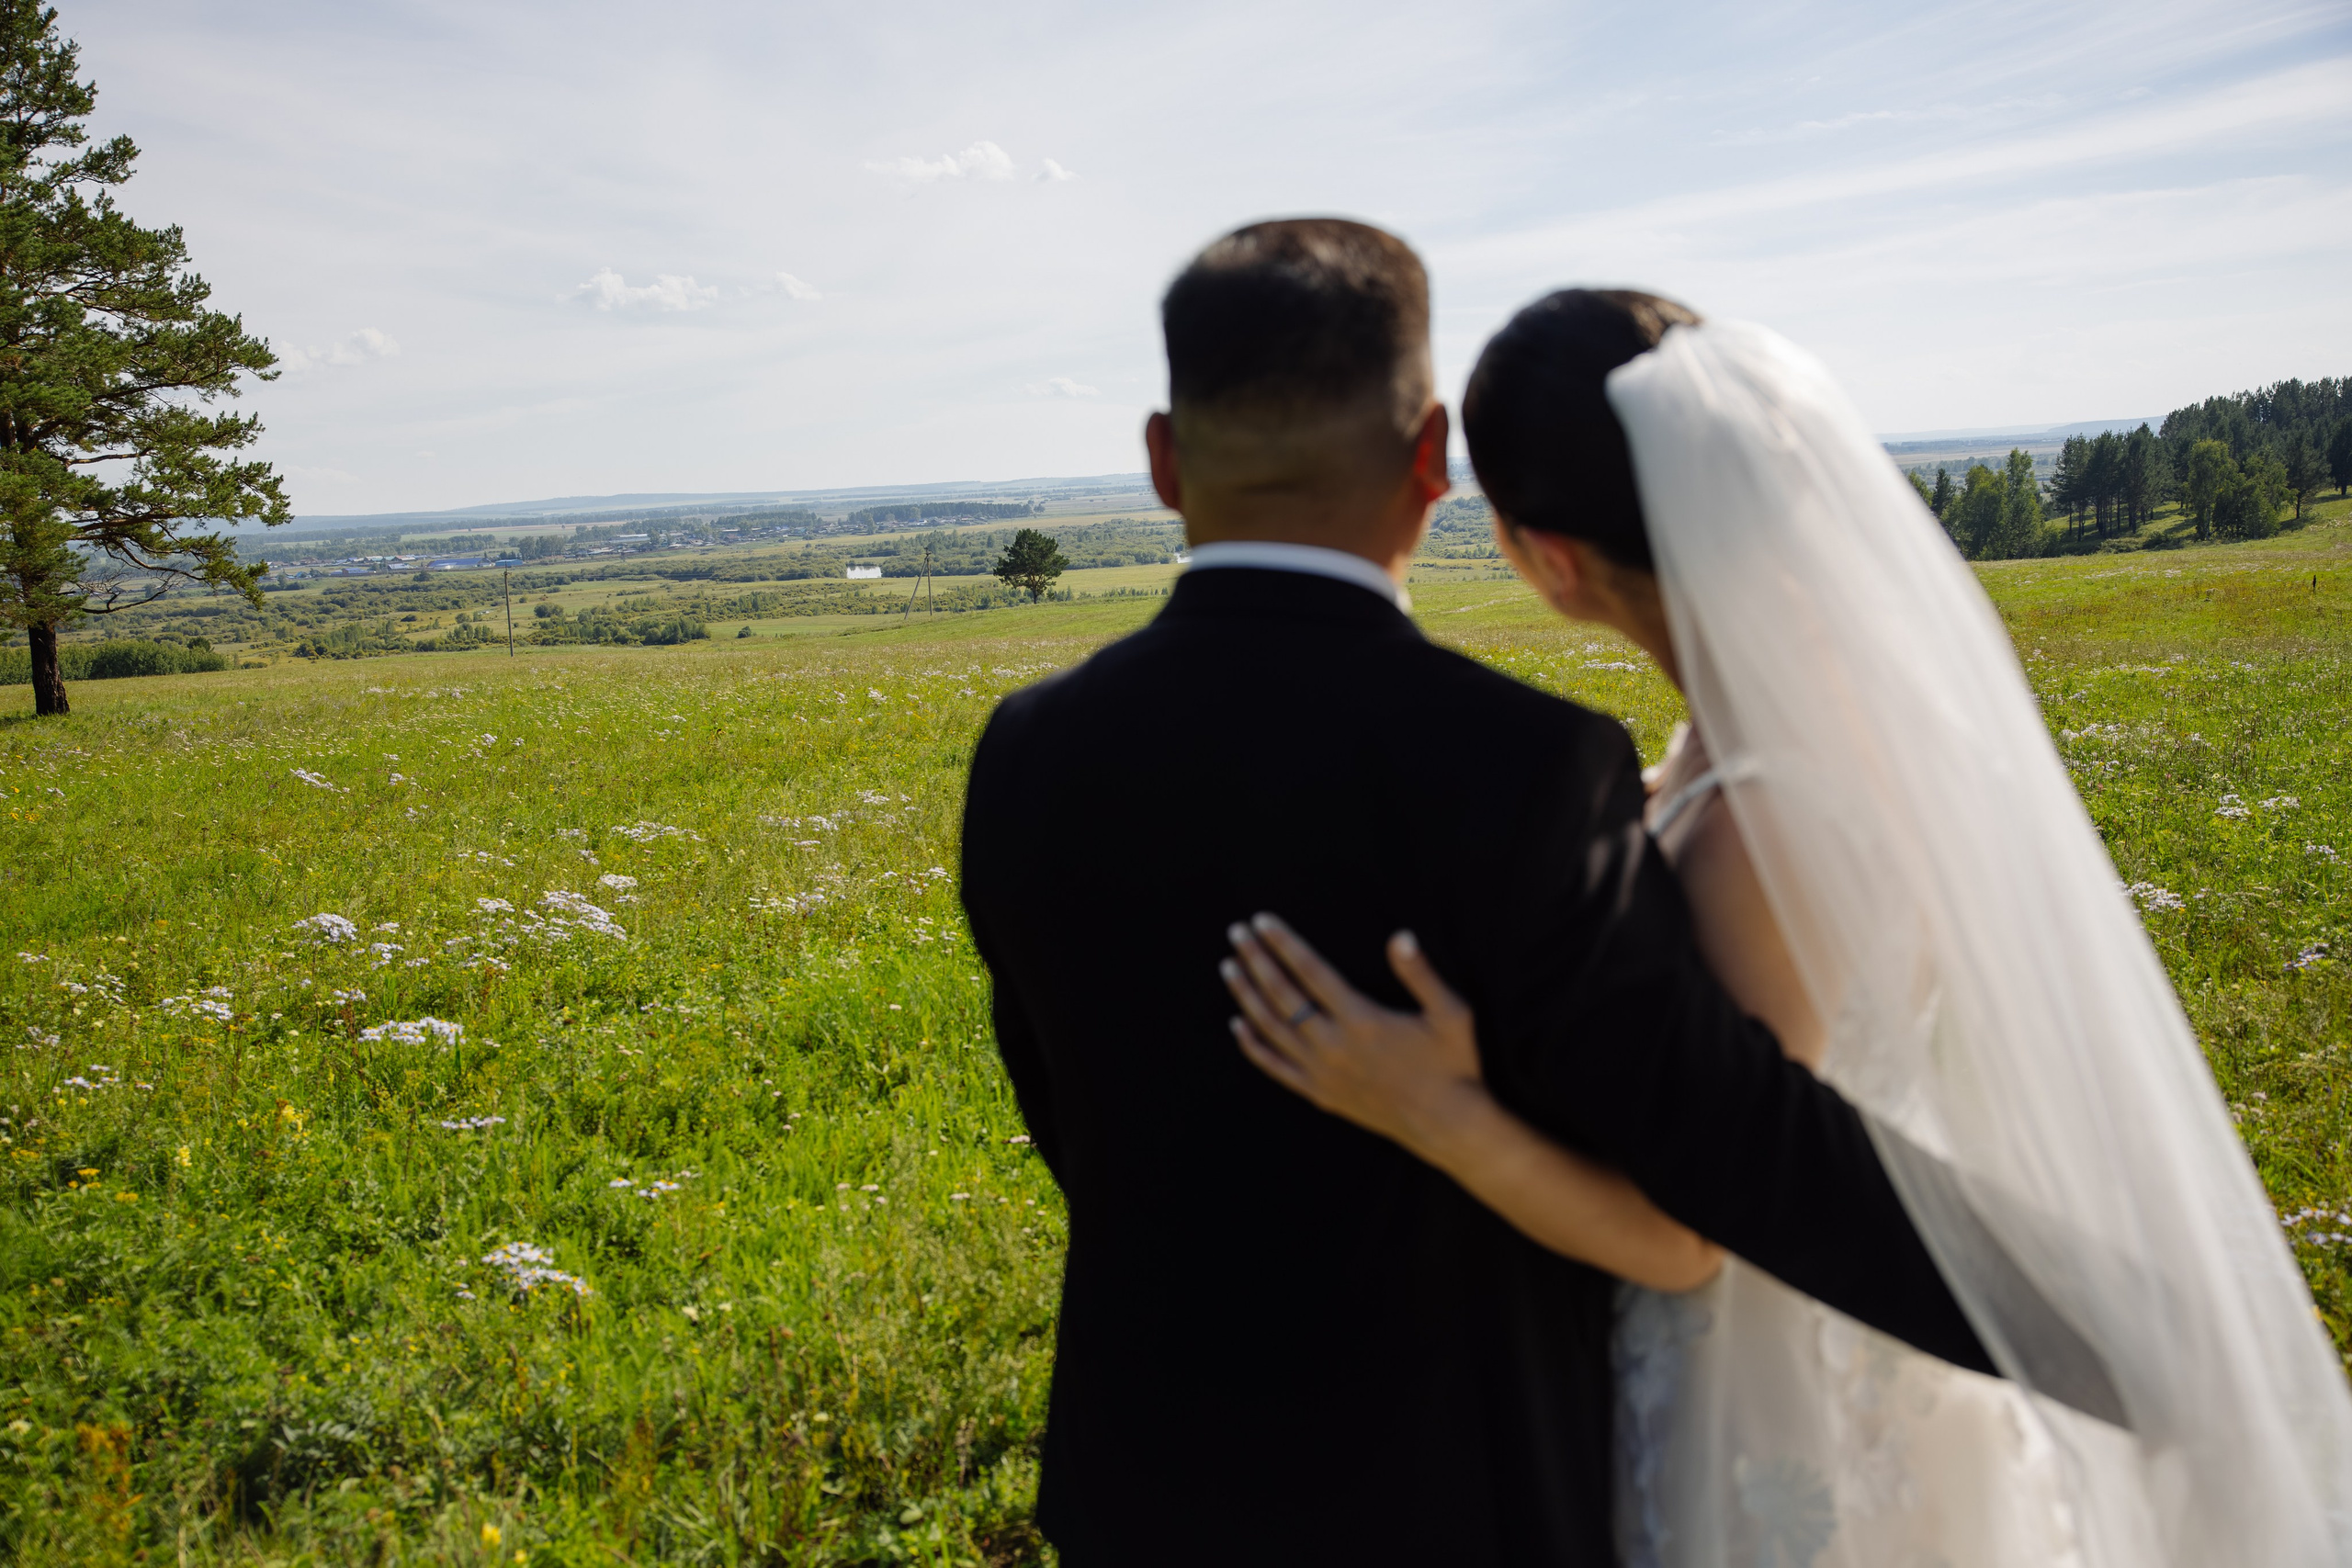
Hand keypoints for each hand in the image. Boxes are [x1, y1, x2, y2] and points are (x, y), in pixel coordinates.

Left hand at [1221, 913, 1487, 1159]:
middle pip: (1282, 995)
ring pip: (1271, 1029)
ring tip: (1229, 967)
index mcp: (1362, 1020)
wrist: (1448, 1125)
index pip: (1310, 972)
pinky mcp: (1320, 1094)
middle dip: (1256, 960)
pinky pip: (1276, 1068)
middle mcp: (1334, 1046)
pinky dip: (1253, 1046)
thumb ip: (1421, 975)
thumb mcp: (1451, 1015)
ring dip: (1247, 996)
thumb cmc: (1454, 1066)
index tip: (1262, 922)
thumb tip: (1401, 936)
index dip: (1283, 944)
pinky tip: (1237, 1025)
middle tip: (1236, 933)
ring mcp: (1323, 1073)